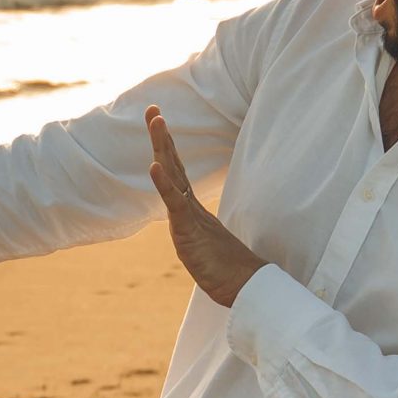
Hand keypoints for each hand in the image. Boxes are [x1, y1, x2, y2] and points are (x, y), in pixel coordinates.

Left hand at [145, 107, 265, 307]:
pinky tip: (154, 166)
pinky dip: (164, 184)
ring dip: (163, 147)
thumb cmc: (227, 271)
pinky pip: (175, 203)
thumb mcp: (202, 246)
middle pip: (173, 164)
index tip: (159, 123)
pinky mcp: (191, 230)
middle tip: (153, 109)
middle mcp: (190, 206)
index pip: (175, 172)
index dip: (166, 148)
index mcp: (192, 209)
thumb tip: (192, 229)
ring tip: (156, 121)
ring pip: (174, 175)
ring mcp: (190, 216)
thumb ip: (196, 232)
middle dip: (162, 136)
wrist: (244, 288)